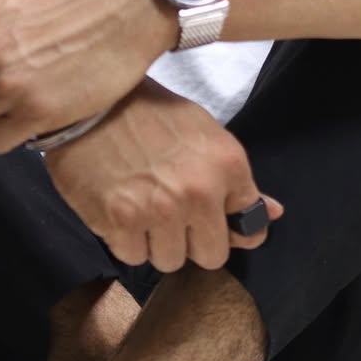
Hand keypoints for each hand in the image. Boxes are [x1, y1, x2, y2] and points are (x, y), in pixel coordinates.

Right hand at [43, 78, 283, 272]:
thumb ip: (235, 180)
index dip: (227, 224)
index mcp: (227, 165)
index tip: (210, 217)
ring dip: (156, 241)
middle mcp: (198, 192)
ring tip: (141, 205)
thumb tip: (273, 214)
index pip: (249, 228)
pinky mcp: (118, 222)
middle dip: (192, 240)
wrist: (88, 99)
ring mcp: (158, 210)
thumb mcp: (203, 132)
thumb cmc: (148, 111)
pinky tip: (118, 206)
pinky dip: (124, 239)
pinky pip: (132, 256)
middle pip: (211, 256)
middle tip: (170, 210)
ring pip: (170, 260)